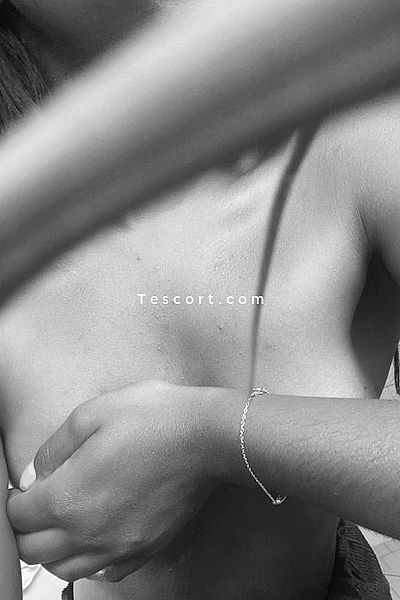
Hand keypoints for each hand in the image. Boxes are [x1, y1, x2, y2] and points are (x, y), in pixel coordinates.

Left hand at [7, 380, 227, 582]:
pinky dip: (93, 562)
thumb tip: (35, 475)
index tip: (25, 489)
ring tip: (65, 523)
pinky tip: (99, 537)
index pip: (19, 517)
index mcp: (68, 497)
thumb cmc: (151, 418)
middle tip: (38, 507)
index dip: (16, 500)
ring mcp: (119, 546)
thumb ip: (54, 448)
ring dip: (55, 551)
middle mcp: (89, 533)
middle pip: (34, 552)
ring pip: (66, 570)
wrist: (206, 437)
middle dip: (27, 530)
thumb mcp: (91, 414)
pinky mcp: (145, 549)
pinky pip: (107, 574)